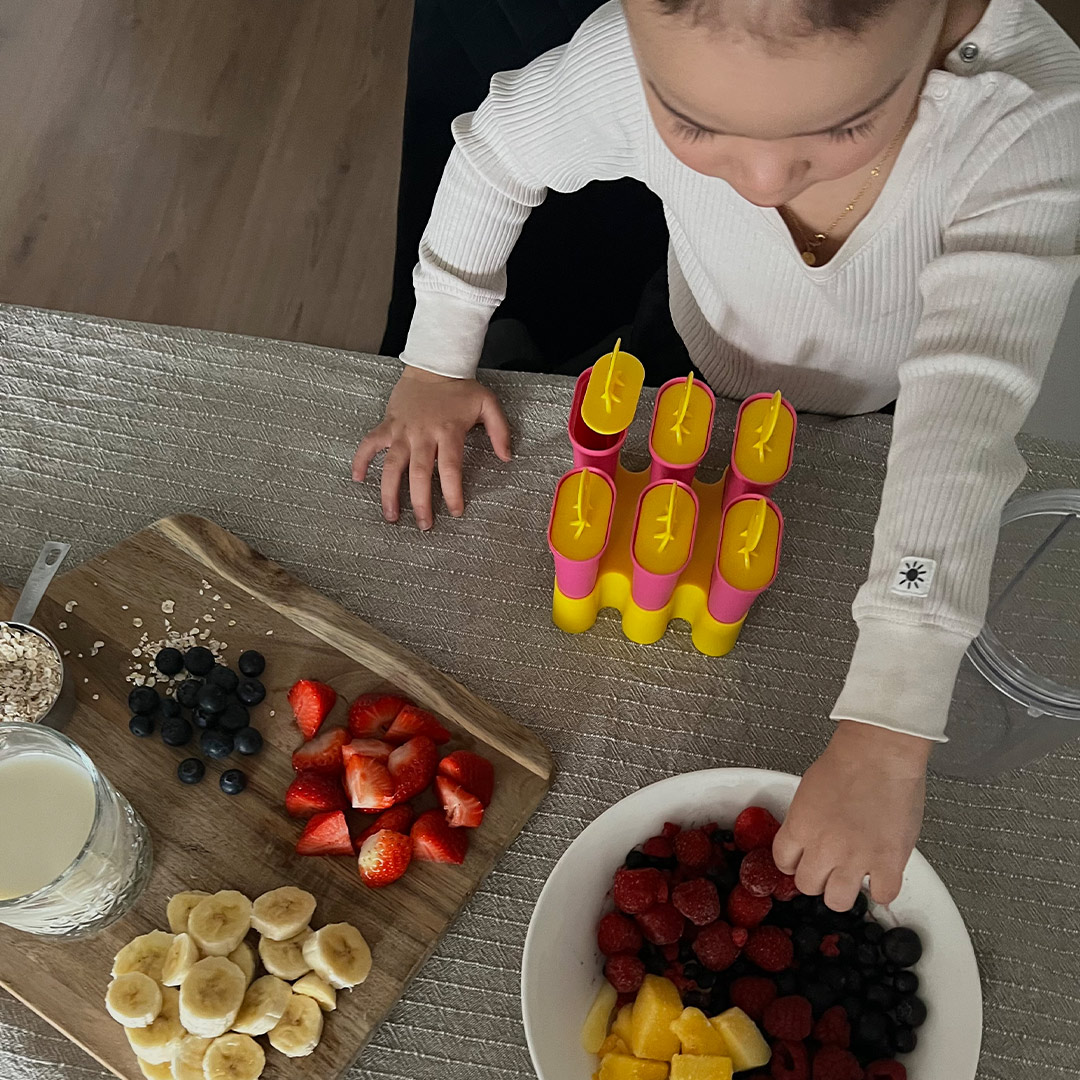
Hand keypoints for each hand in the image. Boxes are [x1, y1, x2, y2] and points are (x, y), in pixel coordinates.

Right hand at [352, 366, 511, 529]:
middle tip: (424, 525)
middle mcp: (423, 434)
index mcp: (448, 431)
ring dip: (390, 491)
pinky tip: (358, 479)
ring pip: (392, 465)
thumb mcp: (488, 404)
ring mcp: (402, 430)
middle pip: (420, 473)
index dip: (453, 492)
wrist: (433, 364)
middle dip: (421, 501)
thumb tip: (507, 457)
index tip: (455, 511)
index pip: (450, 468)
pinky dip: (362, 460)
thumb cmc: (461, 388)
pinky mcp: (388, 424)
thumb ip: (500, 431)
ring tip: (391, 515)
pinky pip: (370, 444)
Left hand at [773, 720, 931, 911]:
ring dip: (844, 890)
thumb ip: (805, 820)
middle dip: (818, 878)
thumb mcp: (808, 790)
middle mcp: (824, 848)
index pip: (783, 863)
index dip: (794, 863)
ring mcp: (856, 859)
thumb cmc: (847, 761)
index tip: (803, 861)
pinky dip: (883, 888)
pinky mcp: (889, 863)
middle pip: (808, 886)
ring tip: (853, 875)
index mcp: (800, 828)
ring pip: (838, 901)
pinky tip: (882, 875)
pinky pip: (883, 895)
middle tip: (830, 867)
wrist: (878, 754)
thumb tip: (809, 836)